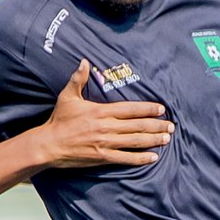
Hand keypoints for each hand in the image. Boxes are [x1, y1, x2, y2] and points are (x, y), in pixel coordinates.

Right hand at [31, 59, 172, 167]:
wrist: (48, 144)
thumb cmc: (59, 120)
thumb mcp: (67, 96)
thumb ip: (77, 79)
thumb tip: (83, 61)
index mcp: (101, 111)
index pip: (131, 108)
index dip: (148, 108)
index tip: (161, 109)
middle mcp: (107, 127)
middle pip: (138, 125)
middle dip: (157, 125)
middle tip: (171, 126)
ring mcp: (106, 143)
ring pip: (135, 141)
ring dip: (153, 140)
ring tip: (166, 139)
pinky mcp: (103, 157)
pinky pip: (126, 158)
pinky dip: (140, 158)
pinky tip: (153, 157)